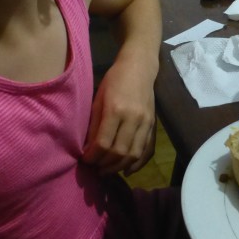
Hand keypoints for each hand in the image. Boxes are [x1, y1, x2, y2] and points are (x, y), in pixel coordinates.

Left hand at [82, 58, 155, 174]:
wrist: (139, 68)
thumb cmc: (114, 80)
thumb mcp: (98, 98)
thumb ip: (94, 125)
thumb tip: (88, 149)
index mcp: (115, 109)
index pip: (103, 143)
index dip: (93, 156)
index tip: (85, 160)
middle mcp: (133, 118)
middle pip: (119, 152)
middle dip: (104, 165)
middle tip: (95, 169)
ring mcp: (146, 122)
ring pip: (133, 154)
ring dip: (119, 167)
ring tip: (107, 170)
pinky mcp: (153, 125)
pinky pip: (147, 150)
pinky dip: (138, 164)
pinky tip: (127, 170)